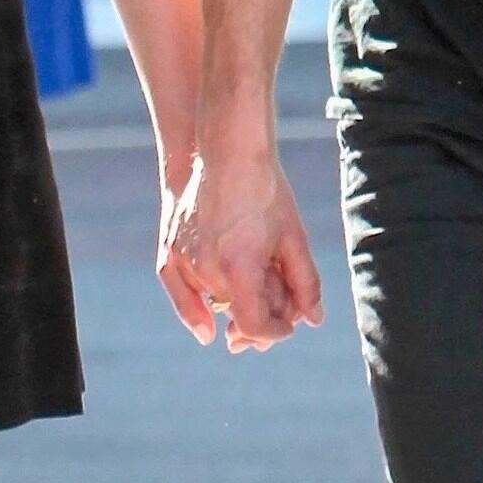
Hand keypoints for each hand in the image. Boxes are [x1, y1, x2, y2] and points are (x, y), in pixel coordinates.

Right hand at [165, 146, 322, 352]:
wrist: (225, 150)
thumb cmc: (265, 190)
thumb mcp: (293, 236)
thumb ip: (304, 283)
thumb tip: (313, 321)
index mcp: (240, 267)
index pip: (255, 326)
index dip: (275, 332)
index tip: (287, 327)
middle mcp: (207, 270)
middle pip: (236, 314)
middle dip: (260, 314)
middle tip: (278, 304)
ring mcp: (184, 260)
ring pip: (214, 302)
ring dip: (234, 302)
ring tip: (255, 280)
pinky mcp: (169, 250)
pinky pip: (183, 292)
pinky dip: (195, 309)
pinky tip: (206, 328)